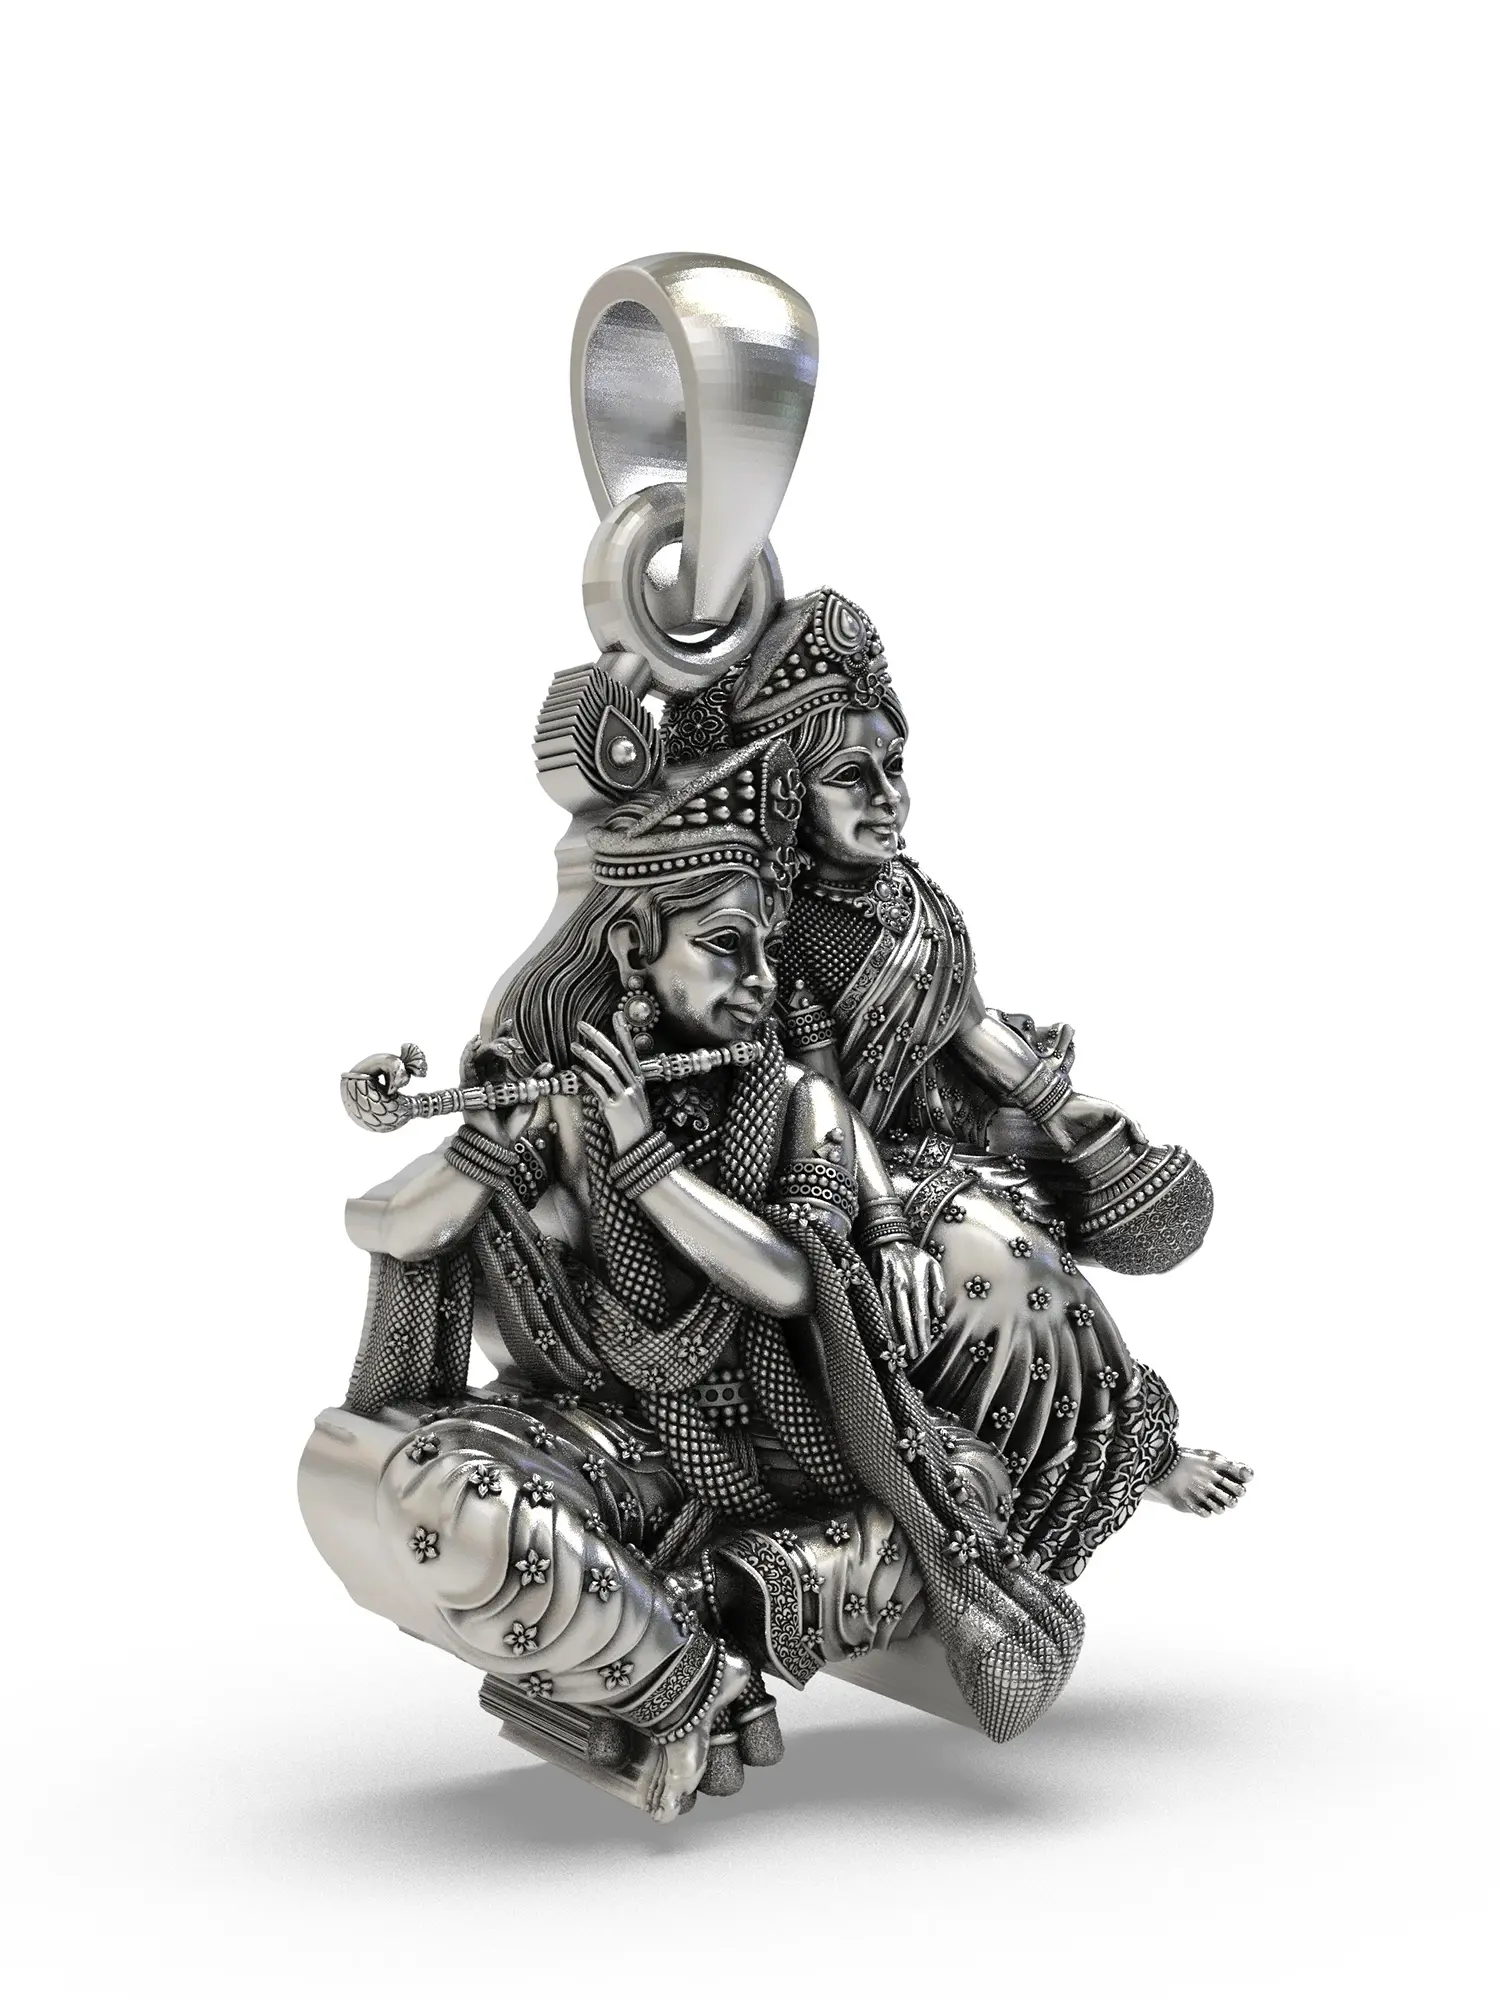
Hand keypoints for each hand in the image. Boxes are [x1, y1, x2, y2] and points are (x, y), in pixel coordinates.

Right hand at [458, 1030, 552, 1144]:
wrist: (500, 1144)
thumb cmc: (513, 1125)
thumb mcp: (530, 1099)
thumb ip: (537, 1081)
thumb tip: (549, 1064)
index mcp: (500, 1079)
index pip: (500, 1053)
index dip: (504, 1037)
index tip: (510, 1023)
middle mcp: (486, 1078)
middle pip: (489, 1051)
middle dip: (500, 1042)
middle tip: (514, 1045)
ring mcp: (476, 1083)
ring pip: (478, 1056)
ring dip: (490, 1047)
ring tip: (504, 1047)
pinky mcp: (468, 1090)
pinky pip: (466, 1067)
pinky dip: (469, 1053)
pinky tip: (475, 1043)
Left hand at [571, 1011, 653, 1156]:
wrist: (638, 1148)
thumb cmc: (633, 1125)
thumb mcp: (633, 1100)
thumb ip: (622, 1084)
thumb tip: (604, 1068)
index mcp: (639, 1081)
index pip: (630, 1051)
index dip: (622, 1033)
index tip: (615, 1016)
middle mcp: (634, 1085)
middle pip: (616, 1055)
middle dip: (599, 1038)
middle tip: (583, 1025)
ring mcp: (624, 1096)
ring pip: (607, 1069)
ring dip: (589, 1055)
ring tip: (574, 1046)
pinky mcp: (614, 1108)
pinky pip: (599, 1088)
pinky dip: (587, 1077)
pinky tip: (576, 1070)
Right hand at [874, 1242, 944, 1362]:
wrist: (886, 1239)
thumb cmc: (913, 1256)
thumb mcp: (933, 1265)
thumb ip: (939, 1288)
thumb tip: (939, 1313)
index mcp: (918, 1281)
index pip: (921, 1313)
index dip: (923, 1332)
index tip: (925, 1348)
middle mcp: (901, 1285)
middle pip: (905, 1318)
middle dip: (909, 1339)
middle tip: (913, 1355)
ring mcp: (886, 1286)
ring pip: (890, 1316)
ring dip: (895, 1335)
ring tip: (900, 1351)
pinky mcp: (874, 1287)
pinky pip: (879, 1309)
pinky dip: (883, 1324)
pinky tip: (885, 1336)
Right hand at [1047, 1089, 1148, 1153]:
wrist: (1051, 1109)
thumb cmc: (1057, 1123)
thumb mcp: (1069, 1143)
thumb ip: (1075, 1152)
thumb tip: (1077, 1165)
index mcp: (1095, 1129)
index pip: (1115, 1139)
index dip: (1125, 1149)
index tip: (1130, 1161)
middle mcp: (1103, 1120)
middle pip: (1126, 1131)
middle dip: (1135, 1143)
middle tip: (1140, 1156)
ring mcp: (1106, 1114)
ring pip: (1129, 1124)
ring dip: (1138, 1136)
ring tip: (1143, 1147)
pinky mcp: (1108, 1108)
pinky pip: (1126, 1118)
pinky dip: (1135, 1128)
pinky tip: (1140, 1138)